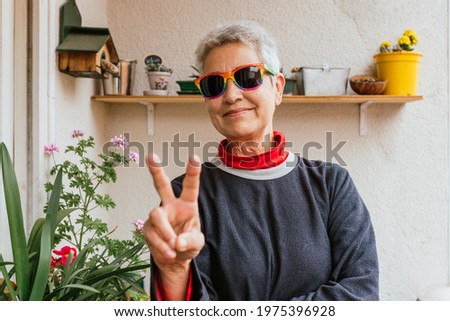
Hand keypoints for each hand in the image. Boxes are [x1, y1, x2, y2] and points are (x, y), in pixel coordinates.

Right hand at [143, 154, 203, 292]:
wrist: (173, 259)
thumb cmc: (188, 244)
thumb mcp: (197, 243)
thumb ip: (190, 241)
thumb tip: (177, 242)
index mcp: (187, 204)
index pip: (191, 186)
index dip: (193, 172)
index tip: (194, 158)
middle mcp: (170, 205)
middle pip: (161, 186)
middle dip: (156, 171)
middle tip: (151, 156)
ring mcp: (157, 215)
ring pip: (157, 217)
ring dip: (165, 235)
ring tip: (174, 251)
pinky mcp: (147, 227)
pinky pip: (152, 235)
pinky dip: (161, 248)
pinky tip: (168, 254)